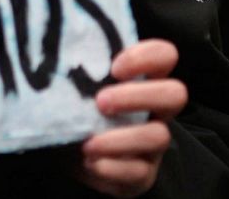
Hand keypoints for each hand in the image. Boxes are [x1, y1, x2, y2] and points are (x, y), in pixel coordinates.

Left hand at [75, 39, 186, 196]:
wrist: (67, 156)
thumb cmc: (73, 110)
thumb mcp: (73, 87)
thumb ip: (75, 70)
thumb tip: (53, 57)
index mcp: (141, 80)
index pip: (164, 55)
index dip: (147, 57)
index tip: (115, 67)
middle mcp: (155, 110)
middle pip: (175, 94)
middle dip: (138, 96)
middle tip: (101, 102)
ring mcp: (152, 143)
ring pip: (158, 136)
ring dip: (119, 139)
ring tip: (87, 143)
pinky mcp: (142, 173)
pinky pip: (139, 172)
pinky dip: (111, 167)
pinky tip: (89, 162)